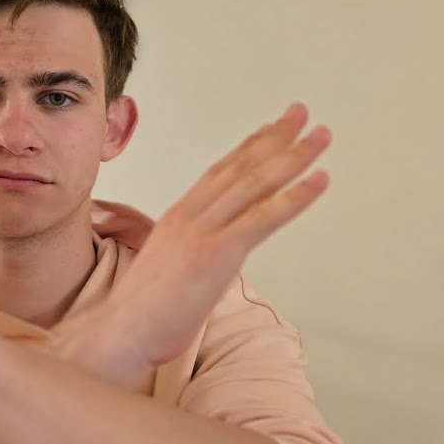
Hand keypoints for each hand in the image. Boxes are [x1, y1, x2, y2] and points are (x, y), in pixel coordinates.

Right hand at [70, 103, 330, 379]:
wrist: (121, 331)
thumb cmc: (140, 313)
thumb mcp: (168, 272)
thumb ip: (190, 256)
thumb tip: (207, 263)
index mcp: (178, 218)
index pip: (219, 172)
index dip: (248, 148)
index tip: (271, 128)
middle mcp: (191, 215)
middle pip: (240, 166)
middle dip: (275, 137)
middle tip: (302, 112)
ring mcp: (204, 231)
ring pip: (256, 183)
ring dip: (294, 155)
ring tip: (322, 134)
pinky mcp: (218, 253)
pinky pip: (264, 218)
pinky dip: (295, 196)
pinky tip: (319, 179)